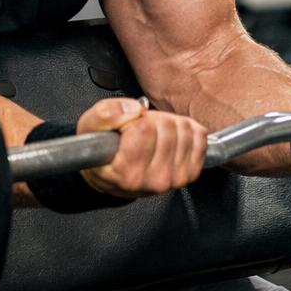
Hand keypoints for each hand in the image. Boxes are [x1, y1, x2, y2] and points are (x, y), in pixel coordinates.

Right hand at [76, 98, 208, 197]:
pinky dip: (187, 130)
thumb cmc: (102, 151)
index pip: (144, 129)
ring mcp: (175, 179)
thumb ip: (106, 113)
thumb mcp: (91, 125)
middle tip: (140, 132)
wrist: (113, 173)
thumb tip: (134, 110)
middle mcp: (154, 181)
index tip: (125, 130)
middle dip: (153, 121)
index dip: (133, 121)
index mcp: (127, 173)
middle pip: (167, 127)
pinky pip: (200, 136)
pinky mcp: (191, 173)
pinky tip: (170, 139)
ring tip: (153, 137)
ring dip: (170, 125)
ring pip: (185, 130)